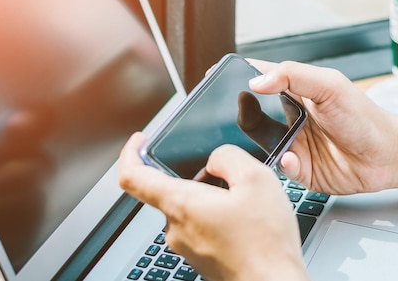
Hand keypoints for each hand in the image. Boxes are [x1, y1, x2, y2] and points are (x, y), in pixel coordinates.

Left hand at [119, 133, 310, 280]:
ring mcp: (188, 246)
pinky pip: (201, 227)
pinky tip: (245, 221)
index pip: (132, 177)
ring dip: (210, 198)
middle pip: (169, 190)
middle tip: (230, 176)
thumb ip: (228, 157)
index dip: (131, 153)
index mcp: (181, 205)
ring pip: (189, 209)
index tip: (139, 140)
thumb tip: (215, 159)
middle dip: (196, 176)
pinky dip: (218, 217)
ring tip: (244, 202)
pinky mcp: (202, 258)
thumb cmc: (266, 245)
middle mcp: (177, 228)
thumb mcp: (257, 180)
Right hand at [248, 60, 397, 193]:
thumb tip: (257, 81)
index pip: (260, 78)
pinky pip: (279, 167)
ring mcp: (292, 143)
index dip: (240, 75)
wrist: (387, 155)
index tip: (221, 74)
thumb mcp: (329, 86)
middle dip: (241, 112)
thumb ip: (293, 76)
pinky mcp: (299, 169)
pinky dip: (283, 163)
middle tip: (239, 110)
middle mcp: (289, 116)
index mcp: (295, 91)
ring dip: (259, 141)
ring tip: (272, 139)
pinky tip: (293, 159)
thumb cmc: (364, 117)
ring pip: (260, 142)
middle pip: (252, 111)